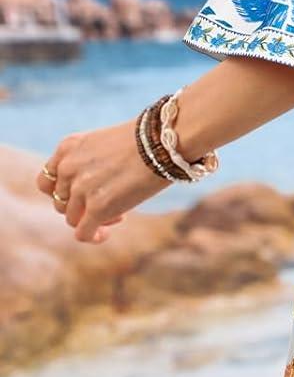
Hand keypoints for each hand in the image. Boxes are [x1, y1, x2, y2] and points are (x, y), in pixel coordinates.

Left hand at [37, 119, 171, 243]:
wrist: (163, 143)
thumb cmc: (146, 140)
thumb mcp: (105, 143)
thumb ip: (89, 162)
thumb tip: (92, 189)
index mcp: (68, 148)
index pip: (48, 181)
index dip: (64, 192)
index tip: (84, 194)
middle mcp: (68, 168)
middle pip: (60, 201)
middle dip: (81, 206)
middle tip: (109, 203)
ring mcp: (81, 189)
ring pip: (71, 218)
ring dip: (91, 219)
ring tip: (117, 214)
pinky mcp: (97, 208)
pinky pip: (82, 233)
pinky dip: (92, 236)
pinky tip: (105, 234)